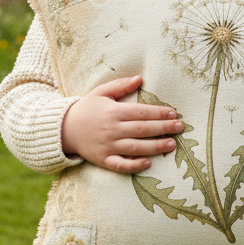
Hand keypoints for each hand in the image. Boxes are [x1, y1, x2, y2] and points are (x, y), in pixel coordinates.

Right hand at [61, 75, 182, 172]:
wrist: (63, 129)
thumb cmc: (86, 108)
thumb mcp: (101, 92)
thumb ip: (121, 86)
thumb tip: (140, 78)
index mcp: (113, 111)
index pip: (140, 112)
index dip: (158, 113)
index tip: (173, 113)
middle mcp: (111, 129)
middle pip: (141, 129)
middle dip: (163, 128)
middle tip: (180, 127)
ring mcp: (107, 146)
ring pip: (135, 148)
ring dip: (155, 146)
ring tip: (172, 144)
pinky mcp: (102, 160)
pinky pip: (120, 165)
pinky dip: (134, 166)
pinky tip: (148, 163)